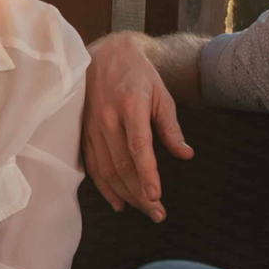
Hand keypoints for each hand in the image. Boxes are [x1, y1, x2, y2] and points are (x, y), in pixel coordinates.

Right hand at [83, 33, 192, 219]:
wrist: (104, 55)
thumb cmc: (138, 75)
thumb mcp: (161, 94)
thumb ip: (171, 126)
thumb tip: (186, 155)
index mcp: (130, 105)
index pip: (138, 146)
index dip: (146, 173)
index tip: (156, 195)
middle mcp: (107, 118)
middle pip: (122, 164)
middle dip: (140, 193)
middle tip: (158, 213)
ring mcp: (92, 127)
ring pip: (107, 169)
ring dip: (125, 194)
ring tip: (144, 210)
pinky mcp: (83, 133)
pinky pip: (93, 166)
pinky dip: (105, 187)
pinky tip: (119, 202)